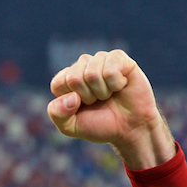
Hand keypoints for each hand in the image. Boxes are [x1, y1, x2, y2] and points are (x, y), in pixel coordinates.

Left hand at [47, 50, 175, 169]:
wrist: (130, 128)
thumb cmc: (100, 125)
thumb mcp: (71, 127)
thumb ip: (57, 114)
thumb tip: (71, 96)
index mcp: (67, 80)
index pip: (58, 83)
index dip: (70, 101)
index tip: (82, 107)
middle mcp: (82, 66)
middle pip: (74, 78)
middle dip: (87, 97)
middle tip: (98, 101)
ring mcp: (100, 60)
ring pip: (92, 74)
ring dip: (102, 92)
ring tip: (109, 95)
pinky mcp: (119, 58)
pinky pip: (110, 70)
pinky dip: (116, 85)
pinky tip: (121, 86)